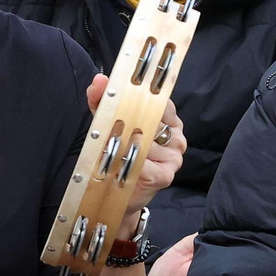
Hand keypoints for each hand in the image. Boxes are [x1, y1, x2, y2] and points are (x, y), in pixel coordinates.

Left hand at [85, 74, 184, 239]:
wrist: (120, 194)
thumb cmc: (118, 155)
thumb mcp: (109, 124)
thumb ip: (103, 101)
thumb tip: (99, 80)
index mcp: (169, 119)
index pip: (159, 100)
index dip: (138, 98)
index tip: (119, 98)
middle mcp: (176, 137)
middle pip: (152, 119)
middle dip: (127, 124)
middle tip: (110, 131)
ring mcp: (174, 157)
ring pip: (143, 142)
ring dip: (123, 147)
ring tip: (114, 154)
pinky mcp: (165, 175)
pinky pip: (141, 162)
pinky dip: (125, 163)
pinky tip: (120, 168)